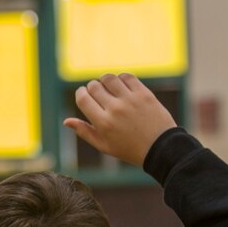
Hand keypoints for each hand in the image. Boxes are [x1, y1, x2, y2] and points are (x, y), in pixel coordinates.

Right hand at [62, 73, 176, 165]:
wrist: (161, 148)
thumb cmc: (130, 149)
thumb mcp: (104, 146)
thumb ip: (84, 132)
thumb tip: (66, 121)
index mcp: (103, 123)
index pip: (83, 98)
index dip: (80, 93)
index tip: (84, 95)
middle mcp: (115, 109)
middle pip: (94, 86)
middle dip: (92, 88)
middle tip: (99, 95)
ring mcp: (130, 100)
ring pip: (109, 78)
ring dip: (105, 80)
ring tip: (109, 88)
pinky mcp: (144, 94)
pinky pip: (127, 76)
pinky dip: (121, 78)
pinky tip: (122, 86)